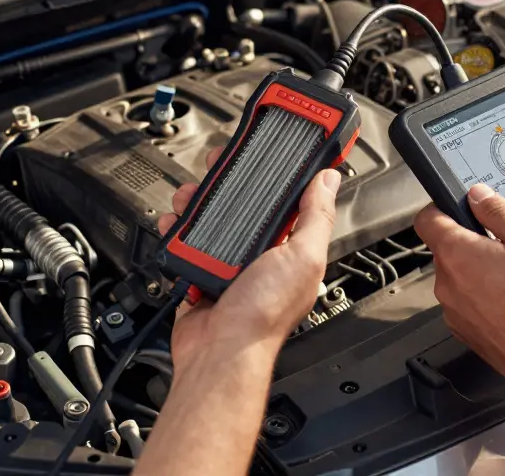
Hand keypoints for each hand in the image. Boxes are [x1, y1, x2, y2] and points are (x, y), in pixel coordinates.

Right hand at [157, 148, 340, 368]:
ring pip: (211, 219)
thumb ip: (315, 217)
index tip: (268, 152)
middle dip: (229, 183)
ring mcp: (229, 264)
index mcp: (291, 249)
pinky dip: (177, 230)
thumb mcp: (302, 258)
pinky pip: (187, 243)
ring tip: (190, 195)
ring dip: (198, 202)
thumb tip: (329, 181)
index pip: (289, 201)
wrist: (220, 352)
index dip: (278, 174)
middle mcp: (261, 256)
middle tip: (218, 166)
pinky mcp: (201, 272)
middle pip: (244, 205)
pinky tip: (175, 223)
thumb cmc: (264, 315)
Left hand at [414, 184, 504, 387]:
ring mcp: (452, 309)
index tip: (459, 208)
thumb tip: (478, 195)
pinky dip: (482, 297)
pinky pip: (466, 302)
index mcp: (456, 252)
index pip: (426, 218)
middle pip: (446, 248)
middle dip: (471, 243)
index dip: (442, 208)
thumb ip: (497, 211)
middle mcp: (446, 281)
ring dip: (478, 272)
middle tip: (504, 246)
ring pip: (458, 277)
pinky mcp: (463, 330)